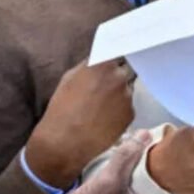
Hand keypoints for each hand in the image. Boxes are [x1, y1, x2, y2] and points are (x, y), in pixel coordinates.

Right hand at [26, 59, 134, 189]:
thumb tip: (102, 59)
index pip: (120, 52)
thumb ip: (90, 65)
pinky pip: (128, 106)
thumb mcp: (69, 78)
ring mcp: (127, 95)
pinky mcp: (131, 112)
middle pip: (128, 69)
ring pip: (128, 88)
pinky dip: (120, 109)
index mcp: (102, 64)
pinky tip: (105, 118)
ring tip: (102, 106)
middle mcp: (118, 77)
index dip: (118, 57)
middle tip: (107, 85)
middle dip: (119, 75)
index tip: (117, 59)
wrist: (65, 141)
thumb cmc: (62, 108)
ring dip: (120, 93)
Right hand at [47, 131, 179, 193]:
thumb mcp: (107, 181)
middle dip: (175, 176)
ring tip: (161, 157)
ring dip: (159, 180)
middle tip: (176, 154)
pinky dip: (147, 185)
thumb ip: (127, 157)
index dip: (189, 179)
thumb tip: (146, 134)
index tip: (189, 160)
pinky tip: (140, 169)